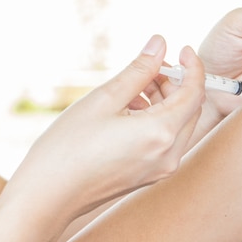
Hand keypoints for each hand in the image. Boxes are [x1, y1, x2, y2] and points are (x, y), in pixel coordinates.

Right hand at [10, 35, 204, 216]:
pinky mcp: (150, 176)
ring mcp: (161, 169)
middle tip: (150, 67)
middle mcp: (170, 155)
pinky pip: (165, 140)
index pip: (195, 92)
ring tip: (132, 87)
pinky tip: (128, 110)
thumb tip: (160, 43)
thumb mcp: (104, 99)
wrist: (47, 198)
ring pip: (178, 124)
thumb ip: (138, 70)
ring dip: (164, 100)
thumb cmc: (68, 147)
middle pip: (189, 108)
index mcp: (162, 133)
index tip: (182, 49)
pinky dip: (156, 120)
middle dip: (176, 83)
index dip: (193, 66)